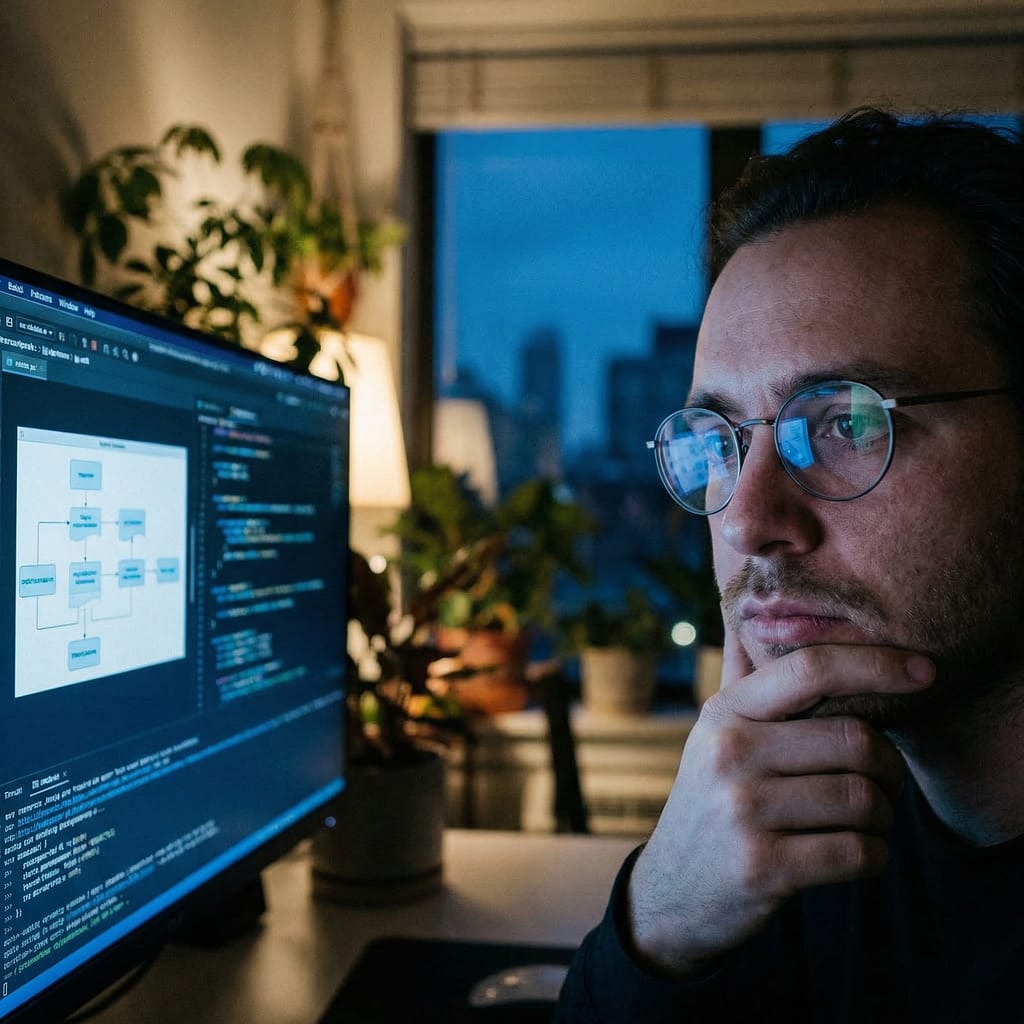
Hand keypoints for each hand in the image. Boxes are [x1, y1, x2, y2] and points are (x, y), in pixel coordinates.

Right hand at [625, 630, 933, 975]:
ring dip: (885, 817)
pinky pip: (859, 852)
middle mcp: (729, 753)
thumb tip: (744, 611)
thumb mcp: (712, 734)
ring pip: (864, 799)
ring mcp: (743, 811)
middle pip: (856, 741)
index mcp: (724, 713)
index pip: (810, 669)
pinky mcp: (763, 867)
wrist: (671, 890)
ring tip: (867, 821)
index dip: (876, 664)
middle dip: (891, 768)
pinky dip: (875, 856)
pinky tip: (856, 854)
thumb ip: (738, 676)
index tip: (924, 671)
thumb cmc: (711, 800)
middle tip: (884, 783)